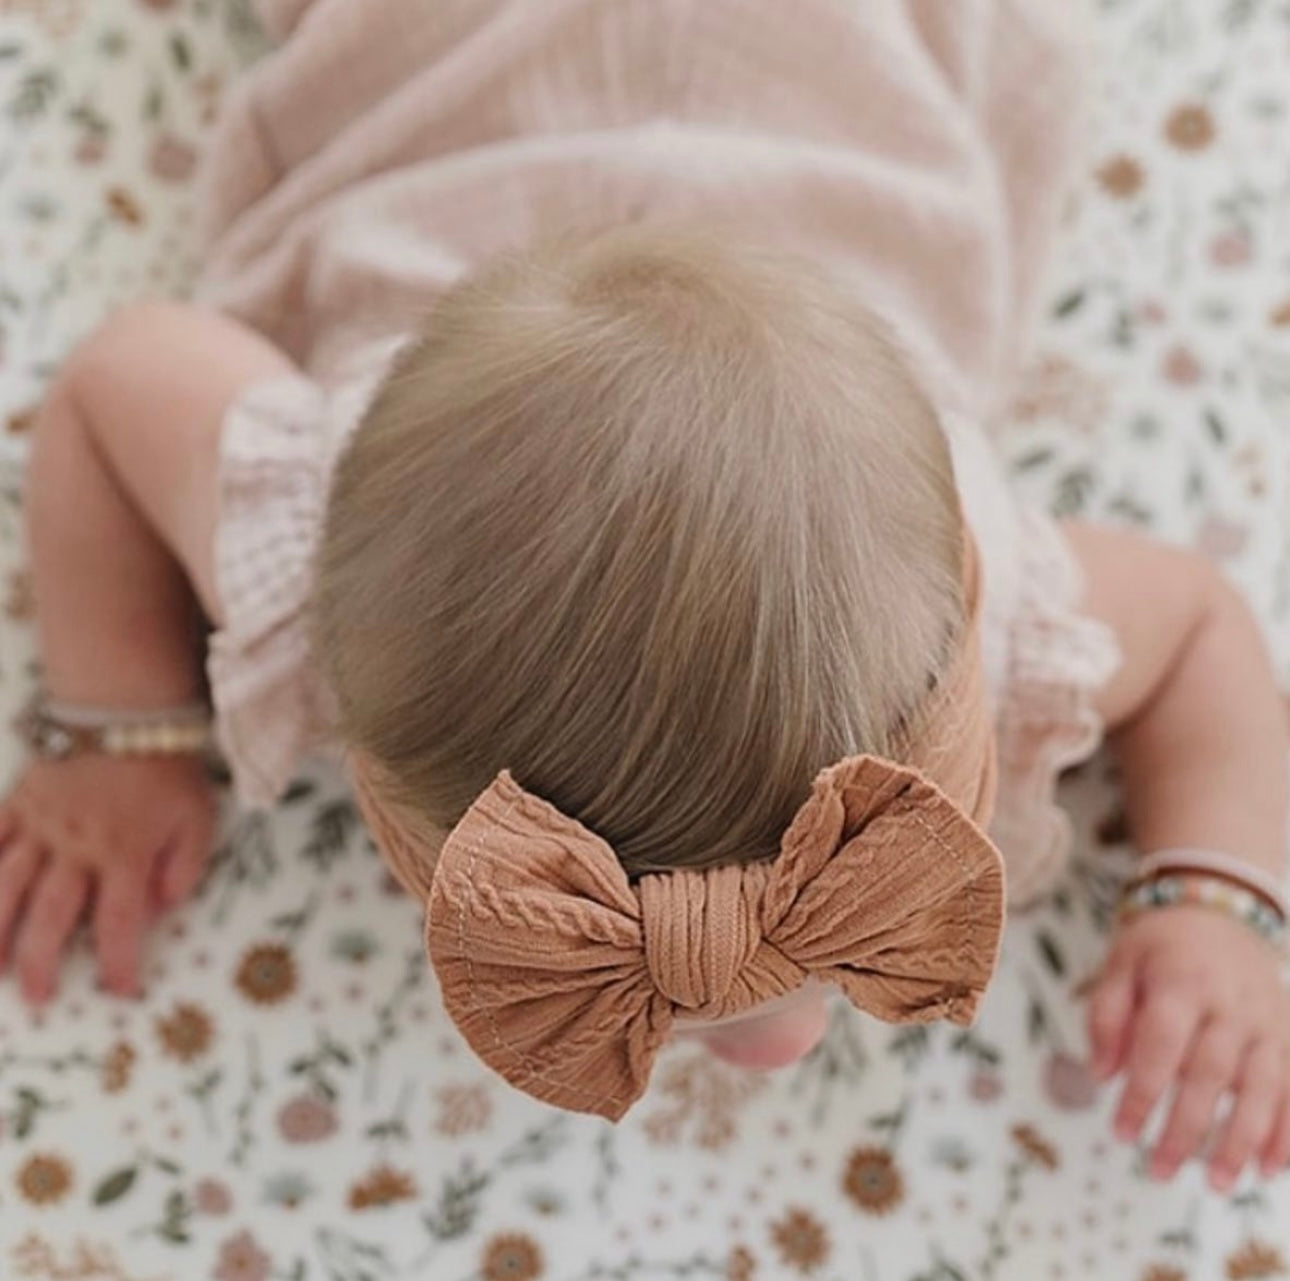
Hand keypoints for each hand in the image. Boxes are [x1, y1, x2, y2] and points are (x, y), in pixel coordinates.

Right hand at [0, 754, 216, 1003]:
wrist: (126, 709)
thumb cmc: (168, 768)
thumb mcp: (197, 817)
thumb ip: (183, 867)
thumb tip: (161, 909)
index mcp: (124, 852)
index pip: (120, 921)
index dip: (118, 962)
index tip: (119, 992)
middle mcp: (76, 846)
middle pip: (51, 915)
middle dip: (42, 963)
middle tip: (37, 998)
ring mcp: (39, 825)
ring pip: (6, 887)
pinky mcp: (17, 803)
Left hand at [1086, 904, 1289, 1189]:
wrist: (1218, 907)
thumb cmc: (1159, 944)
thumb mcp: (1119, 962)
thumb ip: (1107, 1016)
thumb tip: (1102, 1076)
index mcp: (1182, 982)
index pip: (1161, 1045)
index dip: (1142, 1093)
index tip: (1121, 1133)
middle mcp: (1230, 1004)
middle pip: (1210, 1075)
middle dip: (1186, 1129)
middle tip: (1159, 1170)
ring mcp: (1267, 1021)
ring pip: (1259, 1089)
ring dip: (1239, 1141)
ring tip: (1218, 1185)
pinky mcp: (1288, 1035)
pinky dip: (1286, 1132)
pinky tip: (1270, 1169)